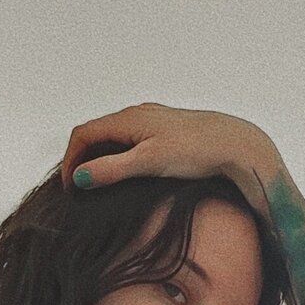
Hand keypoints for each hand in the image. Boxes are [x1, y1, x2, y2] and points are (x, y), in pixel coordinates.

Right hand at [58, 103, 277, 203]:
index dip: (69, 161)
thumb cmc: (194, 153)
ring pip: (112, 136)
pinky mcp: (165, 130)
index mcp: (128, 119)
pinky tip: (126, 176)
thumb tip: (79, 178)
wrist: (235, 145)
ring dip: (98, 158)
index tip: (69, 190)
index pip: (82, 134)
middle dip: (80, 160)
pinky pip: (129, 140)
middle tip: (78, 191)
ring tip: (97, 186)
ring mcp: (151, 120)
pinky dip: (116, 156)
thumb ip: (112, 170)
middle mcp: (137, 114)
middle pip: (95, 133)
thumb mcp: (148, 164)